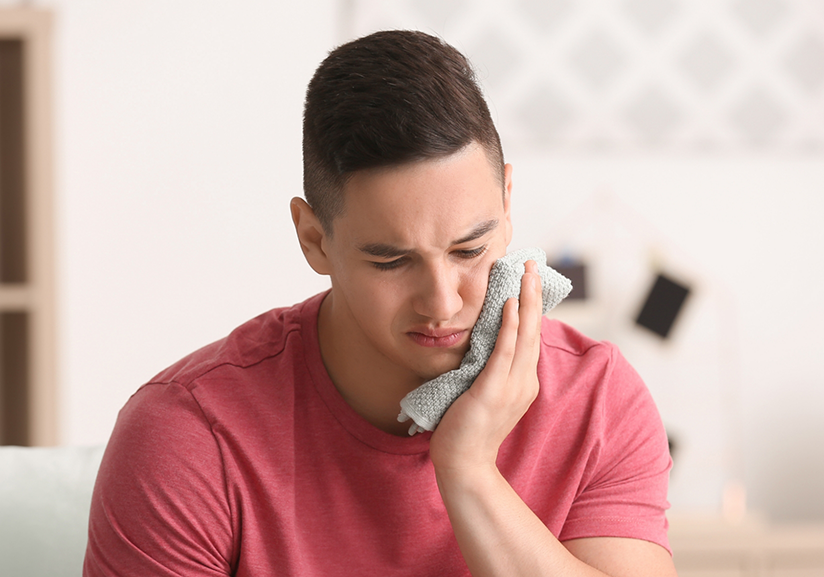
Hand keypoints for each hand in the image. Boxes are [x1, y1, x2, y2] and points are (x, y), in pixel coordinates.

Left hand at [429, 260, 542, 477]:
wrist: (463, 464)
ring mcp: (512, 387)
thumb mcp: (482, 392)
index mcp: (523, 381)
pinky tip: (510, 304)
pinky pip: (504, 352)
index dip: (530, 307)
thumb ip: (488, 369)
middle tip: (532, 264)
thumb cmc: (467, 429)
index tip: (528, 280)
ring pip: (524, 335)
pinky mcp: (493, 391)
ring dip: (526, 301)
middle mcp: (524, 381)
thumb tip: (481, 345)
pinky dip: (510, 327)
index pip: (529, 337)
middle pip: (533, 330)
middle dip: (533, 295)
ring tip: (526, 273)